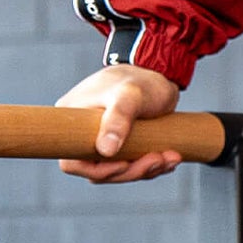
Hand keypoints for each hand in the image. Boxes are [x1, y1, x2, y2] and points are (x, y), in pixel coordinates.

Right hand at [56, 65, 183, 183]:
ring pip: (118, 170)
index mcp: (73, 120)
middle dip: (131, 170)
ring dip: (145, 170)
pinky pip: (131, 164)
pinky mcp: (120, 144)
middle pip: (99, 170)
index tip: (125, 164)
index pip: (72, 160)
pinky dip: (151, 165)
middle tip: (159, 159)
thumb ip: (118, 118)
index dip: (98, 171)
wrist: (159, 71)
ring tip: (170, 157)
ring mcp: (102, 139)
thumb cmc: (140, 78)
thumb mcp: (130, 95)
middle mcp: (83, 133)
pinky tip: (170, 157)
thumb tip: (105, 150)